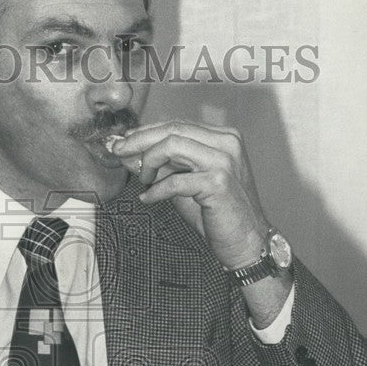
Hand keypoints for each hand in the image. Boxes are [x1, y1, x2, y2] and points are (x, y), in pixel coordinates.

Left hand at [111, 121, 269, 270]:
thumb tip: (132, 155)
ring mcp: (224, 161)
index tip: (125, 140)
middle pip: (173, 129)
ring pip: (172, 145)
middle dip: (139, 140)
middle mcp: (226, 143)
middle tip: (119, 151)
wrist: (246, 242)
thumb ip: (165, 167)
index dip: (147, 131)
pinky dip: (156, 190)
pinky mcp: (218, 183)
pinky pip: (175, 181)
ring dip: (149, 161)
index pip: (178, 124)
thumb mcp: (188, 183)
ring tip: (142, 179)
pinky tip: (148, 198)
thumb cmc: (219, 214)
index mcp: (223, 137)